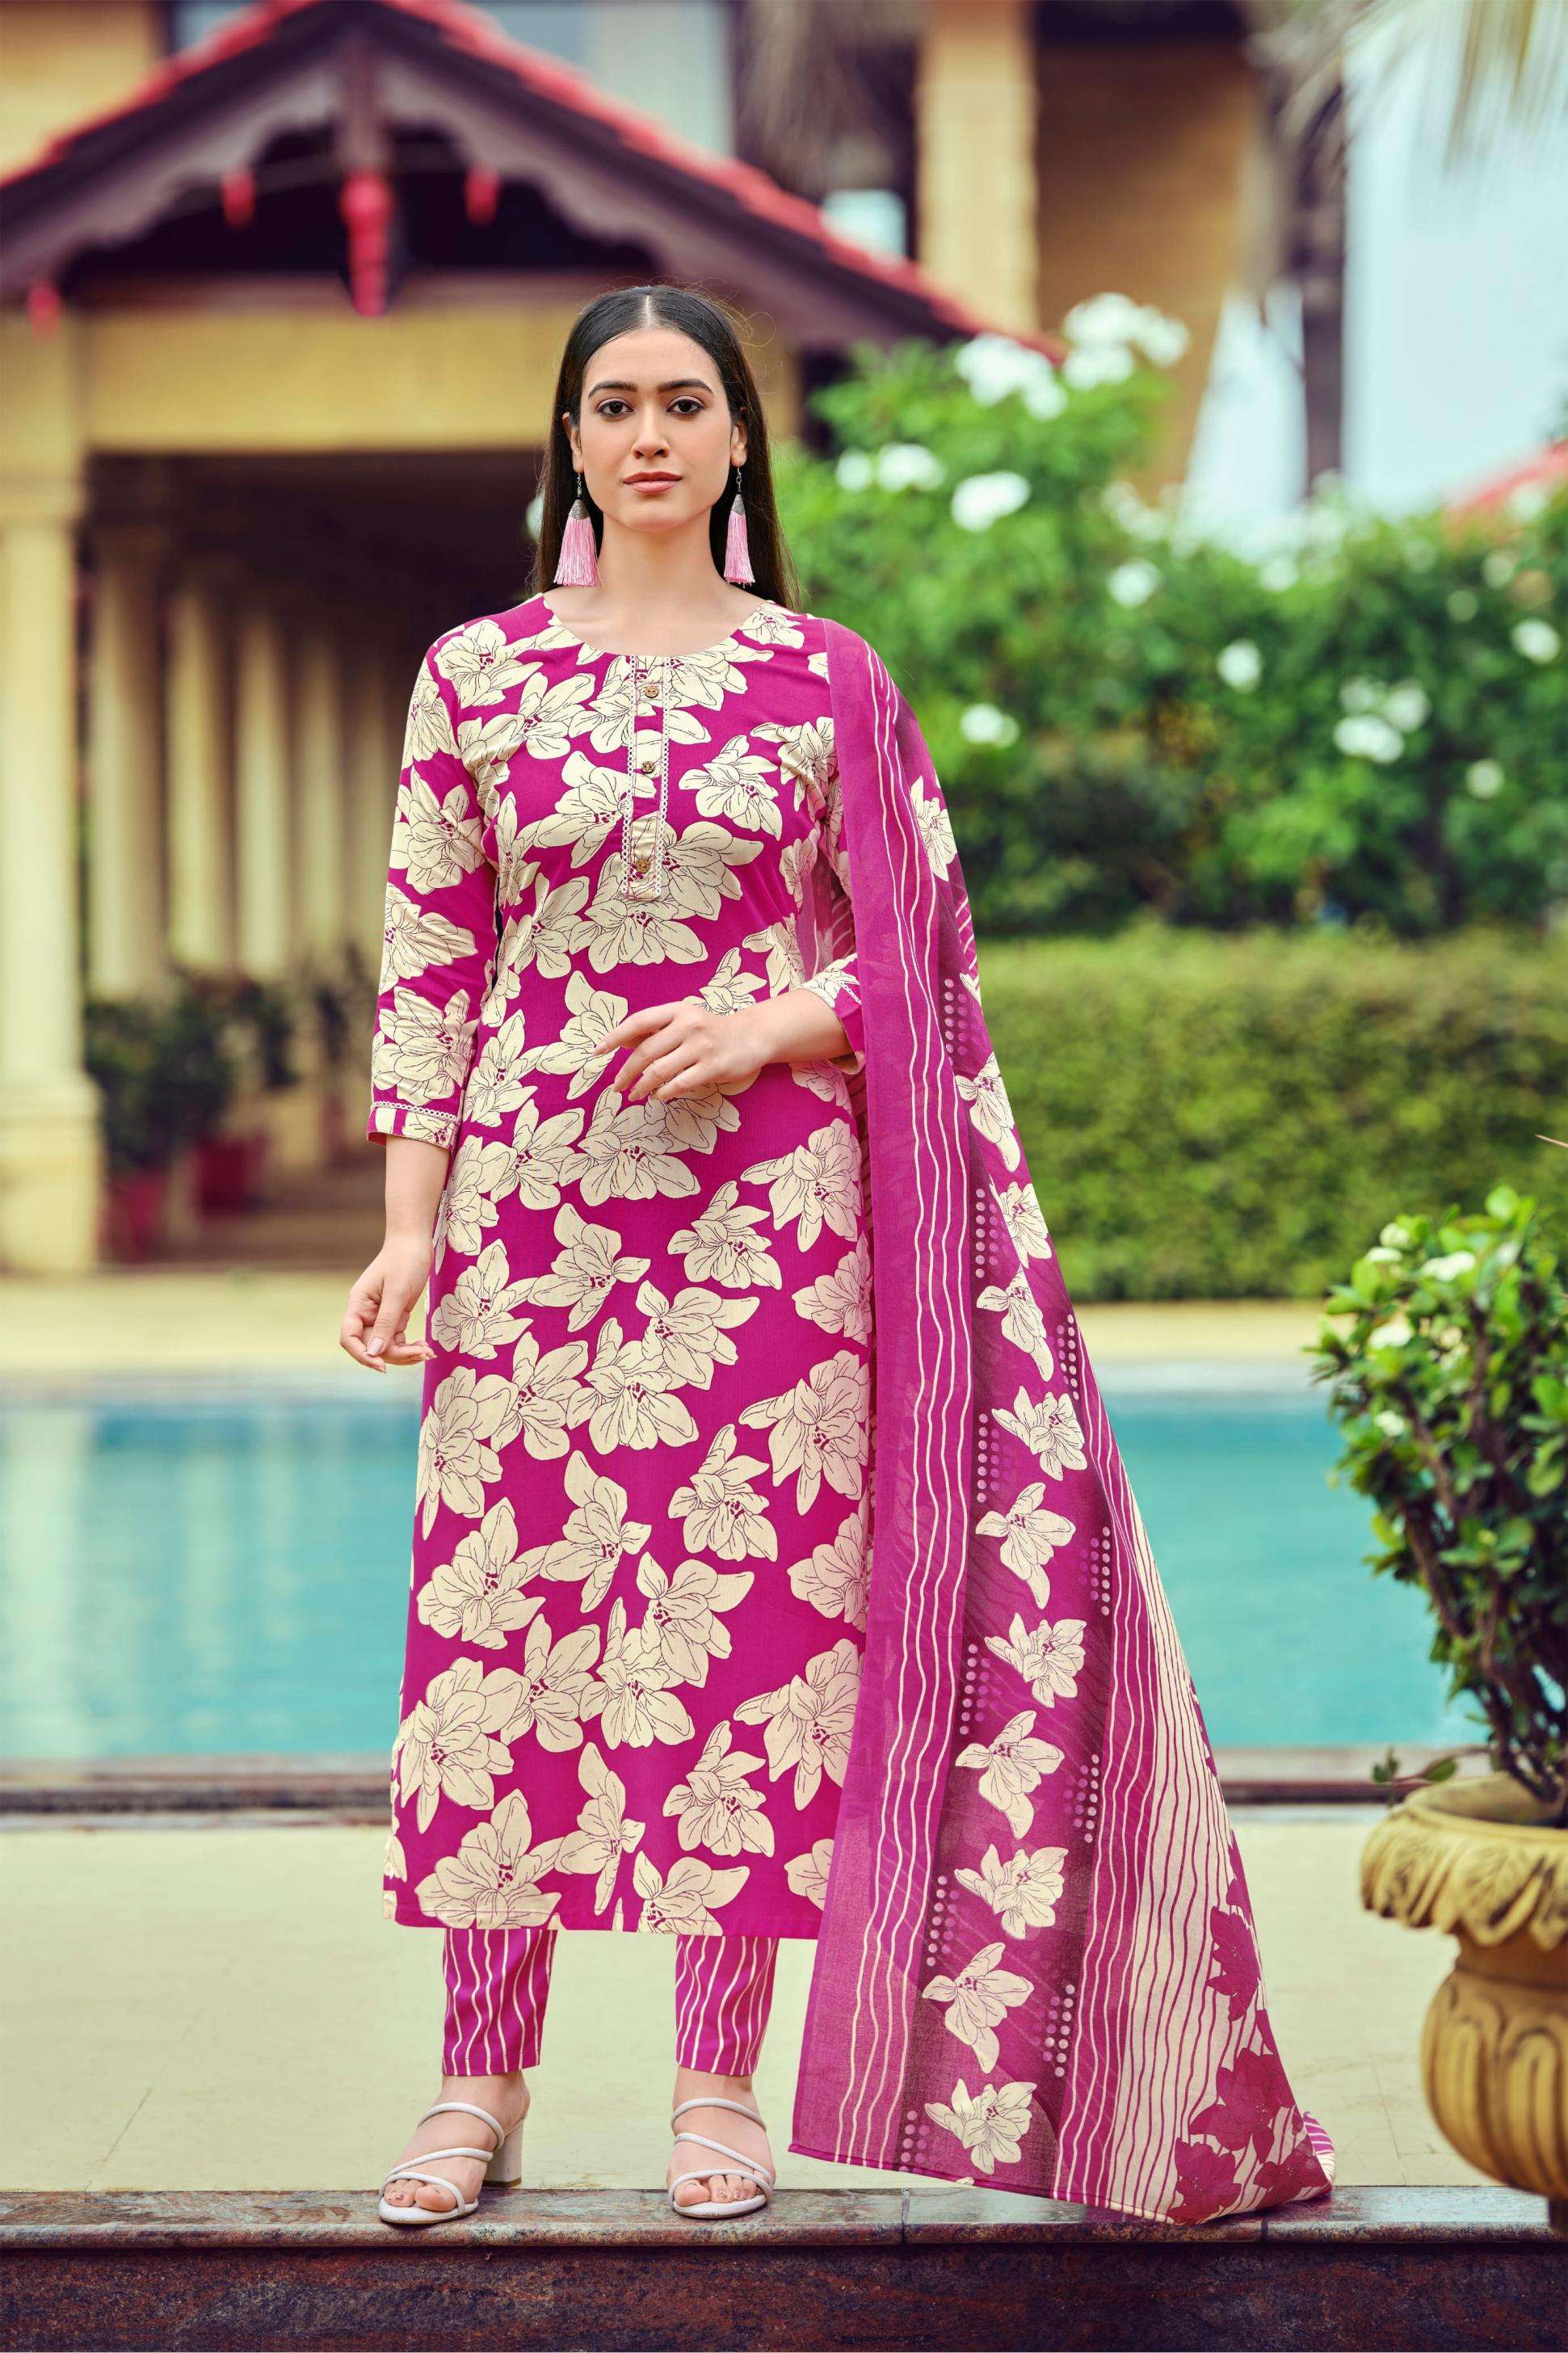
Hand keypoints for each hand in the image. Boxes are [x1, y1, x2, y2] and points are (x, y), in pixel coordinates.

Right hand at [340, 1234, 436, 1372]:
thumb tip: (375, 1353)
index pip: (350, 1338)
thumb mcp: (397, 1292)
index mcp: (358, 1305)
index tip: (382, 1366)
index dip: (362, 1355)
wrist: (416, 1242)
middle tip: (423, 1353)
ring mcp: (380, 1316)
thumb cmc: (405, 1261)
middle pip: (372, 1346)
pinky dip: (410, 1346)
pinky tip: (425, 1346)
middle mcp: (366, 1313)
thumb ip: (386, 1323)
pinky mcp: (394, 1316)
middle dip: (396, 1355)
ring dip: (406, 1353)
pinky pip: (397, 1339)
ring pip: (386, 1346)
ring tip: (428, 1351)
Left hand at [602, 999, 770, 1102]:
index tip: (597, 1052)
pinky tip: (657, 1097)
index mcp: (677, 1011)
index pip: (638, 1022)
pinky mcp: (713, 1067)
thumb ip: (654, 1031)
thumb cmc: (710, 1031)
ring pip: (660, 1071)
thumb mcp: (682, 1022)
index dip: (614, 1037)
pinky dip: (663, 1093)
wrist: (751, 1037)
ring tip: (634, 1095)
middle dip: (626, 1072)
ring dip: (642, 1087)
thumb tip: (620, 1043)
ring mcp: (702, 1047)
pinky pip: (679, 1084)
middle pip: (645, 1051)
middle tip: (616, 1087)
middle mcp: (688, 1025)